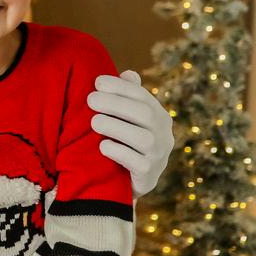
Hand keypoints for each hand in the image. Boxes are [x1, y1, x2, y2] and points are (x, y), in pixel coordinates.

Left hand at [87, 70, 173, 197]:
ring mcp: (159, 156)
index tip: (97, 82)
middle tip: (90, 99)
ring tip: (94, 121)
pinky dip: (118, 152)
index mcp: (159, 116)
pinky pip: (137, 163)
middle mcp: (164, 135)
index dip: (121, 87)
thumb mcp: (128, 120)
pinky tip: (102, 146)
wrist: (128, 182)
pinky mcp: (149, 175)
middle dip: (116, 103)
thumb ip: (128, 97)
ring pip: (143, 138)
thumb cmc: (125, 143)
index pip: (143, 96)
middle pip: (144, 114)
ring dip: (116, 127)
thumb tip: (127, 73)